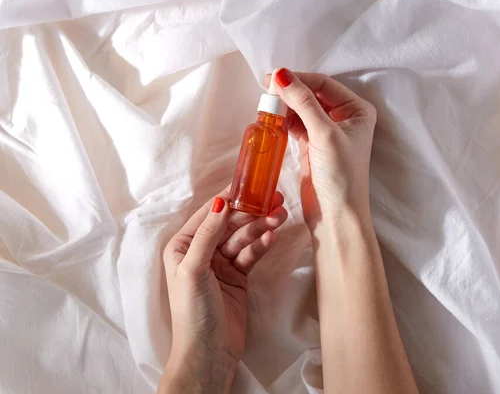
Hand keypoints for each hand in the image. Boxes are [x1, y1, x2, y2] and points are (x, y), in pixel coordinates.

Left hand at [159, 187, 287, 392]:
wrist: (209, 352)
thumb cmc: (192, 311)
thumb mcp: (194, 269)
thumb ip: (207, 234)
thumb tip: (220, 202)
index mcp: (183, 246)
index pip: (209, 215)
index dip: (230, 199)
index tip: (251, 184)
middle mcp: (201, 252)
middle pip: (230, 225)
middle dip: (251, 214)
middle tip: (275, 203)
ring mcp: (221, 265)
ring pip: (243, 239)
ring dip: (260, 228)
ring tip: (280, 218)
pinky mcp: (238, 277)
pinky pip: (251, 255)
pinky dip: (261, 246)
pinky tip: (272, 238)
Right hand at [266, 69, 376, 228]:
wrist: (335, 215)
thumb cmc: (340, 176)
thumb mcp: (324, 134)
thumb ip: (303, 103)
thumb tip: (281, 75)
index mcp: (356, 110)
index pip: (324, 84)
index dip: (299, 79)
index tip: (273, 77)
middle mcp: (344, 118)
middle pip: (311, 94)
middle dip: (290, 92)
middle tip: (265, 90)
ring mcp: (327, 132)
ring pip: (301, 109)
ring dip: (284, 106)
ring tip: (265, 106)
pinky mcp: (312, 145)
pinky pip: (295, 124)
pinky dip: (283, 121)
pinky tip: (271, 119)